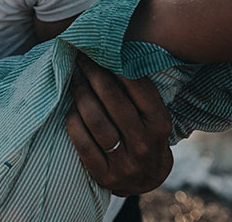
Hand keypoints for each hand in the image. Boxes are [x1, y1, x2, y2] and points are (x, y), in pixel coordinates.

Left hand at [65, 53, 173, 195]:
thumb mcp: (152, 117)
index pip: (139, 89)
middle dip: (94, 74)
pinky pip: (82, 142)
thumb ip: (138, 92)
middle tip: (82, 59)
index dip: (116, 66)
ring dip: (81, 94)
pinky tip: (70, 107)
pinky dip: (73, 120)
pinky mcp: (104, 175)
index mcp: (160, 125)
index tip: (99, 51)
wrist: (145, 180)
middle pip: (113, 101)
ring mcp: (125, 163)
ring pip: (96, 120)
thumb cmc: (145, 135)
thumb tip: (113, 53)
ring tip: (74, 79)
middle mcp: (145, 145)